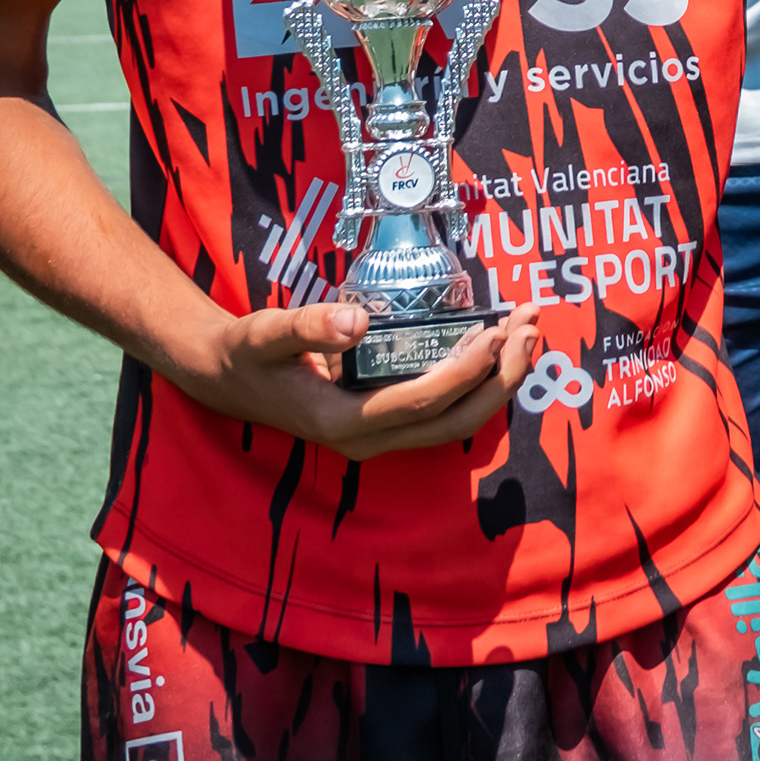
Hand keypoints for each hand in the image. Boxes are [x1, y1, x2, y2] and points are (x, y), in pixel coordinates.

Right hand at [182, 298, 539, 460]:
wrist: (228, 379)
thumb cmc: (248, 354)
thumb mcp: (265, 334)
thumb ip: (307, 326)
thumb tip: (355, 320)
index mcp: (343, 423)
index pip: (421, 404)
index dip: (463, 372)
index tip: (494, 334)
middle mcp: (370, 440)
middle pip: (455, 421)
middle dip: (502, 377)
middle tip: (531, 327)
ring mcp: (382, 436)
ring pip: (457, 420)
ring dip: (499, 378)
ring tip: (527, 328)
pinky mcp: (390, 421)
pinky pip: (446, 409)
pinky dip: (479, 378)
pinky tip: (498, 341)